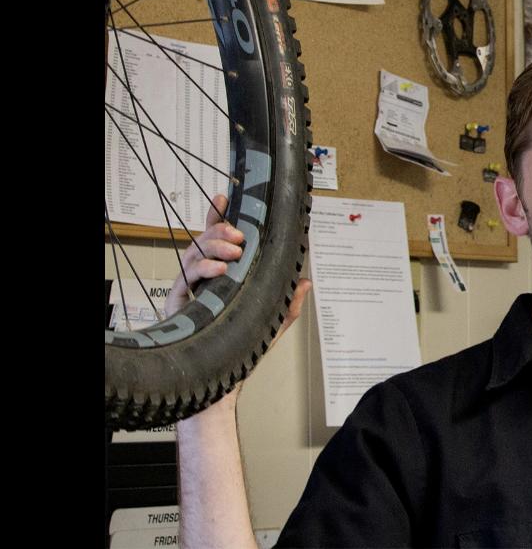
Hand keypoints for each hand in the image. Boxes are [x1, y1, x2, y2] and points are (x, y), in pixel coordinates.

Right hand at [169, 194, 310, 409]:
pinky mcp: (179, 304)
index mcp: (222, 275)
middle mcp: (203, 278)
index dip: (218, 216)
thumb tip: (307, 281)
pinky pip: (186, 278)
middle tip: (240, 235)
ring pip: (194, 252)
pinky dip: (204, 268)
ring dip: (214, 245)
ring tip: (234, 250)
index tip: (224, 196)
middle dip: (220, 229)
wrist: (222, 380)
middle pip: (203, 239)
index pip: (217, 240)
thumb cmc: (243, 348)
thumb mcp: (273, 321)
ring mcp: (190, 290)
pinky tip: (221, 268)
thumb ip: (290, 302)